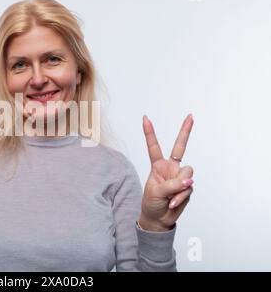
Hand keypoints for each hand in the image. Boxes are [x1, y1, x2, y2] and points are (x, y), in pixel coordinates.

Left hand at [138, 114, 193, 231]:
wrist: (158, 219)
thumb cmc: (152, 203)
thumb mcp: (155, 192)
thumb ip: (172, 184)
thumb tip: (189, 180)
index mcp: (158, 166)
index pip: (154, 147)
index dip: (150, 133)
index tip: (145, 118)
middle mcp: (170, 168)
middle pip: (180, 147)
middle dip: (185, 131)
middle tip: (190, 116)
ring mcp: (180, 177)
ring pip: (187, 173)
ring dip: (179, 187)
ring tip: (169, 198)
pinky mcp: (188, 187)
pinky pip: (188, 188)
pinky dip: (180, 197)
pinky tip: (173, 203)